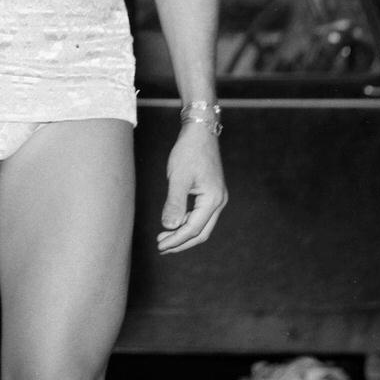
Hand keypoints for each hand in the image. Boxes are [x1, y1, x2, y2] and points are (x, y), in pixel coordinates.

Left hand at [156, 122, 226, 254]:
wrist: (200, 132)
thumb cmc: (189, 151)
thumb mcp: (178, 177)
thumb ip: (174, 203)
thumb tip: (169, 227)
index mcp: (212, 200)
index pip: (193, 229)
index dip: (176, 240)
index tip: (160, 246)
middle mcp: (219, 202)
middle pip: (201, 232)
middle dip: (181, 242)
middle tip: (161, 247)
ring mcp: (217, 198)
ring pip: (201, 225)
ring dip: (183, 233)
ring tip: (164, 237)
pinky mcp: (211, 193)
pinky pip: (200, 215)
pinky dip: (186, 221)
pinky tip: (173, 222)